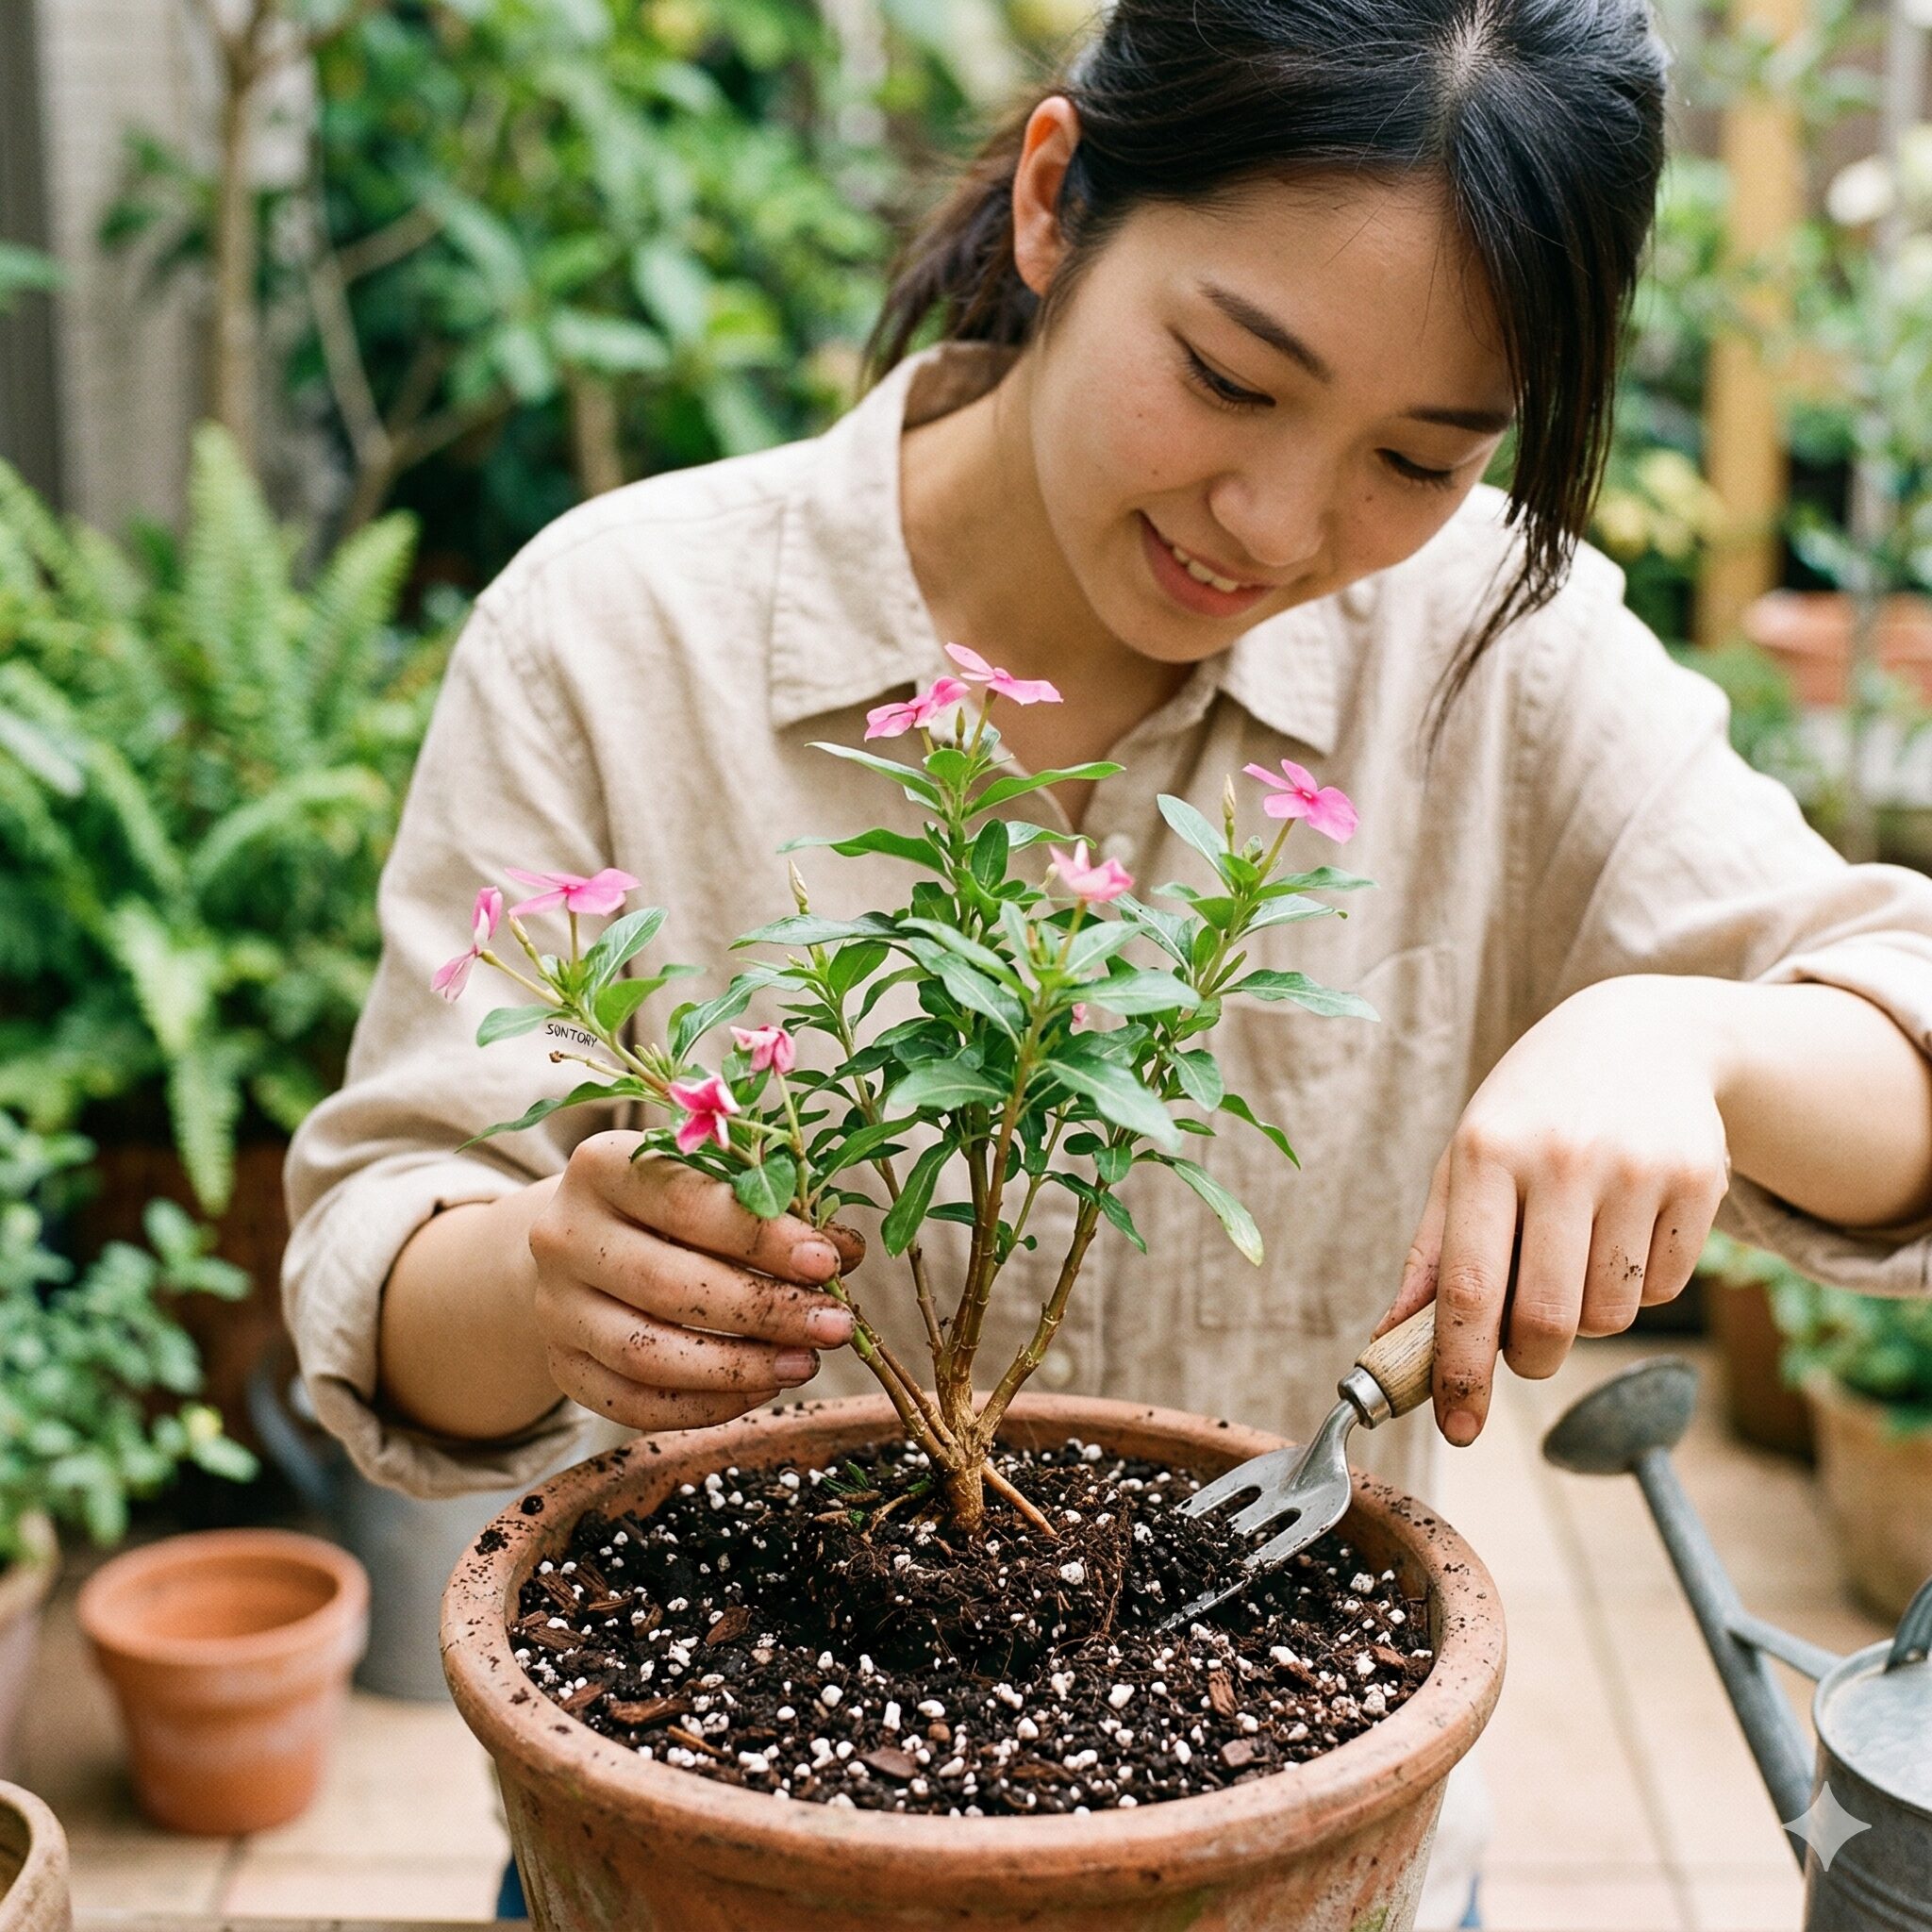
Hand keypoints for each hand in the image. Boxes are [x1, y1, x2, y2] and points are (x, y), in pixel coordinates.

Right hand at [526, 1132, 862, 1431]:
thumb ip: (773, 1206)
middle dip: (764, 1310)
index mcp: (602, 1166)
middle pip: (667, 1284)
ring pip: (646, 1352)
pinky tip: (761, 1390)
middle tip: (834, 1325)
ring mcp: (554, 1305)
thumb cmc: (668, 1204)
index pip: (685, 1201)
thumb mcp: (711, 1183)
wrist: (580, 1243)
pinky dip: (703, 1406)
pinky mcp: (561, 1365)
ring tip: (807, 1363)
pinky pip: (632, 1403)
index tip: (826, 1262)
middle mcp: (564, 1234)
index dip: (760, 1236)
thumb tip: (845, 1252)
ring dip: (738, 1368)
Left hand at [1374, 976, 1731, 1445]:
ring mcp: (1637, 1166)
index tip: (1456, 1427)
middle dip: (1529, 1359)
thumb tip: (1389, 1346)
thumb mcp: (1463, 1163)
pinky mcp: (1700, 1177)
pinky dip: (1640, 1286)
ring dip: (1588, 1317)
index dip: (1461, 1372)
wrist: (1637, 1036)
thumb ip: (1430, 1257)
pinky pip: (1667, 1289)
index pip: (1471, 1291)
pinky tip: (1625, 1229)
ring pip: (1611, 1315)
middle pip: (1547, 1321)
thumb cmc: (1528, 1114)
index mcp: (1486, 1154)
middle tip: (1524, 1346)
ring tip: (1575, 1256)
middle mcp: (1562, 1157)